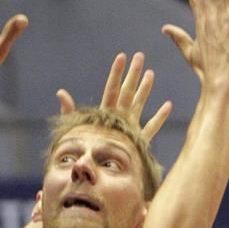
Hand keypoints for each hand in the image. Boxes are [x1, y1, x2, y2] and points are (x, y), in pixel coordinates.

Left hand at [54, 52, 171, 141]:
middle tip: (140, 56)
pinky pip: (151, 127)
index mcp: (105, 113)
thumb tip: (61, 93)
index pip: (111, 89)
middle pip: (127, 92)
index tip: (121, 56)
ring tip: (151, 73)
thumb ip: (69, 111)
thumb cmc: (84, 151)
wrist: (95, 171)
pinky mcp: (138, 141)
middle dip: (134, 74)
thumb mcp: (75, 128)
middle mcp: (119, 117)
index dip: (116, 73)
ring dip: (145, 90)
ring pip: (140, 105)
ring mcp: (130, 128)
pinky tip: (167, 105)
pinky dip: (160, 117)